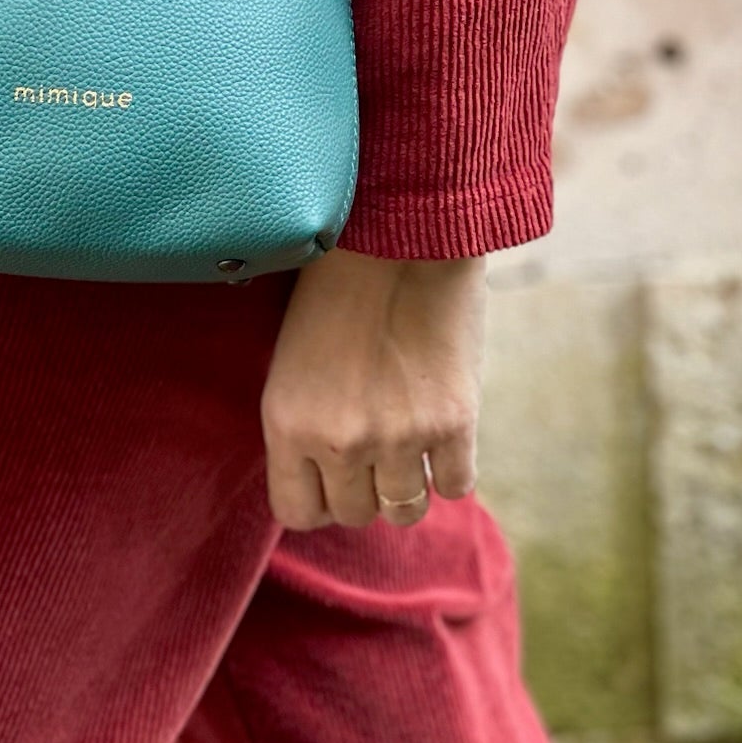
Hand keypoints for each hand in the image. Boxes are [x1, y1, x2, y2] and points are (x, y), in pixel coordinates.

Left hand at [261, 247, 485, 530]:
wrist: (402, 229)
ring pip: (404, 509)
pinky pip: (454, 486)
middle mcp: (339, 439)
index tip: (331, 474)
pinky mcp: (452, 422)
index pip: (297, 512)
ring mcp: (398, 436)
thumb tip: (324, 471)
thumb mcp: (293, 353)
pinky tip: (444, 438)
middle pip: (355, 513)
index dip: (318, 497)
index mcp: (287, 421)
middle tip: (374, 448)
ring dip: (406, 486)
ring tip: (408, 447)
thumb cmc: (339, 279)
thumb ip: (305, 418)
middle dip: (363, 488)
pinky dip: (450, 470)